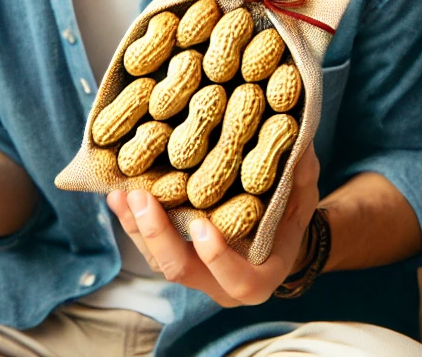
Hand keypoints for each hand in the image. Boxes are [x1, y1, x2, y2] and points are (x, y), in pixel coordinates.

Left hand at [107, 146, 320, 306]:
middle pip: (182, 271)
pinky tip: (117, 195)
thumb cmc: (291, 215)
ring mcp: (194, 272)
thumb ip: (300, 174)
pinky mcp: (174, 255)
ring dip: (137, 227)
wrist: (274, 233)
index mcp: (259, 277)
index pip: (239, 281)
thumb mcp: (304, 195)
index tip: (203, 225)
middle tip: (143, 197)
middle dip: (158, 235)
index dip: (219, 258)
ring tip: (122, 192)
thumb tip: (297, 137)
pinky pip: (147, 245)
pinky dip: (131, 221)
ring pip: (157, 259)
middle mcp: (221, 283)